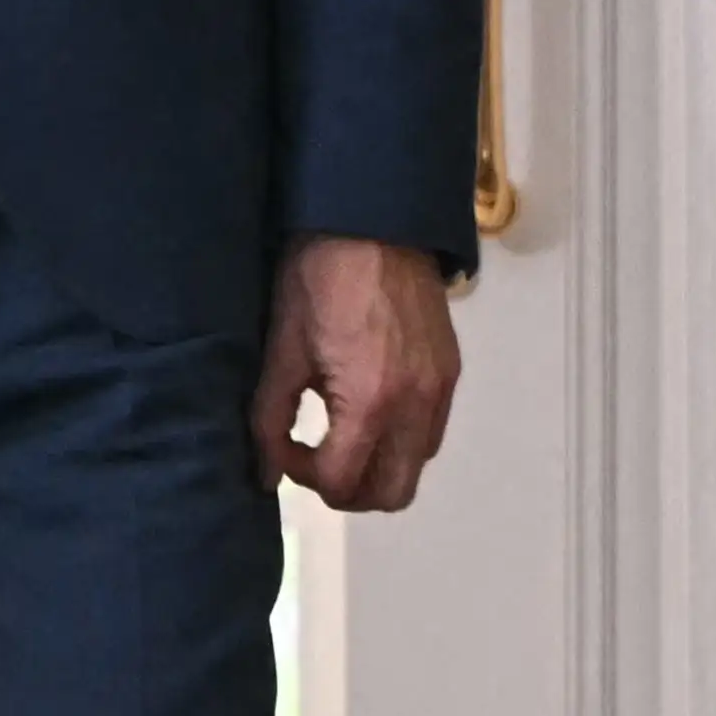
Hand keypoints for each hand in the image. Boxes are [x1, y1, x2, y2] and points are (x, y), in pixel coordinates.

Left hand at [249, 236, 462, 516]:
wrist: (373, 221)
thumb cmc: (316, 280)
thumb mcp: (282, 351)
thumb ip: (268, 422)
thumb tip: (265, 476)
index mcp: (371, 403)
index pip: (342, 482)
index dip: (304, 477)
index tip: (285, 448)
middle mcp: (416, 406)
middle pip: (392, 494)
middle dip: (349, 489)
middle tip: (317, 459)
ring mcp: (441, 390)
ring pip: (415, 466)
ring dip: (377, 467)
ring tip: (342, 434)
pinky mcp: (450, 372)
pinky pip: (430, 432)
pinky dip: (400, 439)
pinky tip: (368, 408)